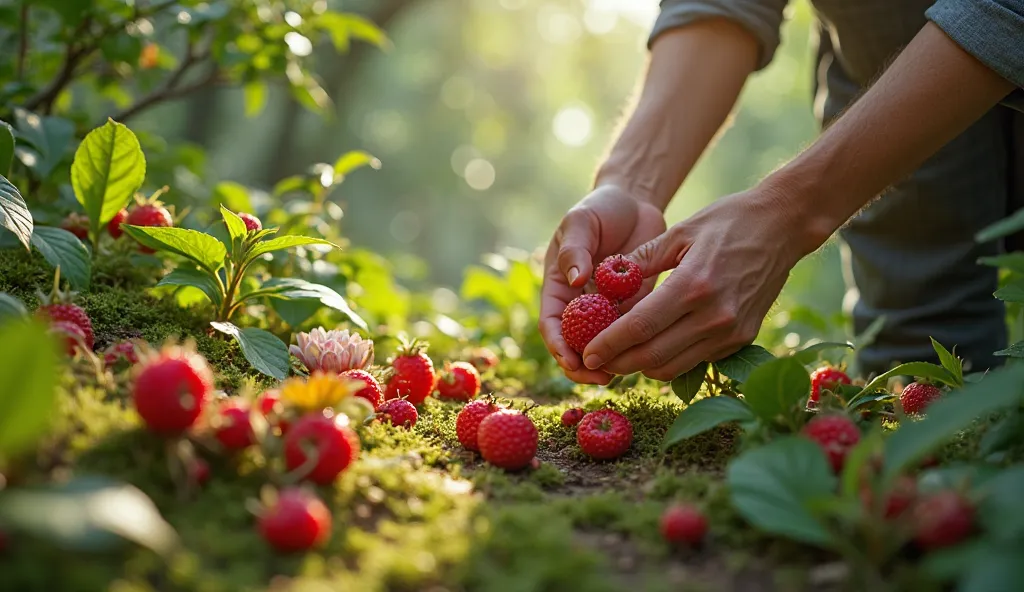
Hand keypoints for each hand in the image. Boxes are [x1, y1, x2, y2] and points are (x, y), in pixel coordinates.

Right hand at [538, 185, 665, 383]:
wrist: (634, 202)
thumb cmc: (599, 209)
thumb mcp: (581, 222)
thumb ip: (575, 249)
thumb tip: (575, 280)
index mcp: (559, 288)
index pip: (552, 326)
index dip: (559, 347)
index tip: (572, 361)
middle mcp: (581, 304)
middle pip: (577, 345)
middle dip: (586, 366)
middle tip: (603, 377)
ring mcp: (608, 309)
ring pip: (607, 345)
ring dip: (615, 361)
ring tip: (628, 370)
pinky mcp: (636, 307)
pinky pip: (636, 331)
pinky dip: (639, 343)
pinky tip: (652, 349)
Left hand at [581, 186, 807, 380]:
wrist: (783, 226)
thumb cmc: (728, 221)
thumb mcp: (679, 232)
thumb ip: (641, 260)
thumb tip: (604, 280)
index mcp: (693, 285)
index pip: (640, 327)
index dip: (609, 344)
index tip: (587, 352)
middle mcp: (714, 316)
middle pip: (653, 356)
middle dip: (619, 363)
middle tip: (596, 360)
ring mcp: (731, 332)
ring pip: (673, 367)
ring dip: (642, 366)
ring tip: (620, 355)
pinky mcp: (742, 339)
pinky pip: (696, 360)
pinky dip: (670, 359)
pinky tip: (655, 345)